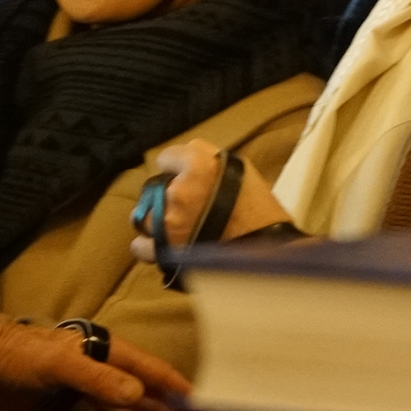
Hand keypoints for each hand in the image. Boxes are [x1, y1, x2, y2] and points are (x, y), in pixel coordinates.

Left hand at [0, 319, 206, 410]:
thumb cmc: (17, 354)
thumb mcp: (56, 363)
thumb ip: (97, 379)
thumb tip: (138, 397)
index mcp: (105, 354)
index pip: (150, 374)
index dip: (179, 392)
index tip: (208, 410)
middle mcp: (102, 374)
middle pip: (144, 402)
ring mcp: (87, 394)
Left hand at [129, 141, 289, 262]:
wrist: (269, 253)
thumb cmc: (261, 211)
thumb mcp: (241, 171)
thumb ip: (207, 161)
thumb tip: (185, 163)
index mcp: (198, 166)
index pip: (168, 157)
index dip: (175, 166)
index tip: (181, 174)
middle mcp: (179, 192)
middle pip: (154, 188)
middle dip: (165, 195)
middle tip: (185, 205)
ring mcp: (169, 223)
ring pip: (144, 217)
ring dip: (156, 220)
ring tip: (174, 226)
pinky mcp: (166, 250)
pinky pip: (142, 246)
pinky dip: (149, 246)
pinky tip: (162, 244)